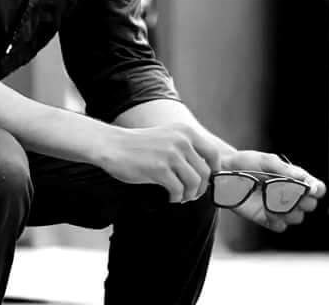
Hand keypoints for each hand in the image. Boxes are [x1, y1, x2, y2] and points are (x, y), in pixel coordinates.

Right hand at [101, 122, 219, 203]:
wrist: (113, 146)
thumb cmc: (140, 145)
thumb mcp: (167, 137)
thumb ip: (186, 148)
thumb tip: (206, 171)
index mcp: (186, 131)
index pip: (213, 154)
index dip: (214, 171)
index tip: (207, 181)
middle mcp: (181, 140)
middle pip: (205, 172)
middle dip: (201, 188)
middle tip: (191, 194)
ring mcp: (171, 154)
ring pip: (194, 183)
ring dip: (189, 195)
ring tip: (180, 197)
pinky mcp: (160, 168)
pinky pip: (178, 190)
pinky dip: (176, 198)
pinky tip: (170, 197)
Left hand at [214, 151, 325, 231]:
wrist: (224, 173)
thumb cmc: (245, 162)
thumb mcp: (265, 160)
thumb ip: (284, 170)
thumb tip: (303, 178)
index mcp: (294, 179)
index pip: (317, 189)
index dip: (317, 190)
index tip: (309, 189)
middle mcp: (290, 195)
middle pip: (310, 206)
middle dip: (301, 201)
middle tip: (285, 192)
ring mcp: (279, 208)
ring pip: (297, 218)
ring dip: (288, 211)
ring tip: (272, 200)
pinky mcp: (267, 219)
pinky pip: (280, 227)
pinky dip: (275, 220)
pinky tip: (265, 210)